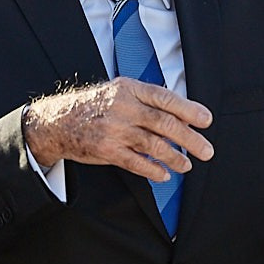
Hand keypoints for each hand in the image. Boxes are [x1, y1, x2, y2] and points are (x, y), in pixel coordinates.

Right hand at [23, 78, 213, 182]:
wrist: (57, 121)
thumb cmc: (93, 106)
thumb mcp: (118, 91)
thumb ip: (146, 100)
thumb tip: (180, 115)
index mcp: (129, 89)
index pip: (165, 98)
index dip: (189, 110)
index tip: (206, 120)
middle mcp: (123, 107)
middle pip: (165, 124)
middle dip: (190, 139)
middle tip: (206, 150)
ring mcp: (114, 130)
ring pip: (154, 145)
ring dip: (175, 157)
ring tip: (187, 165)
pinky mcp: (107, 150)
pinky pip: (137, 162)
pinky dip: (154, 170)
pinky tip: (164, 174)